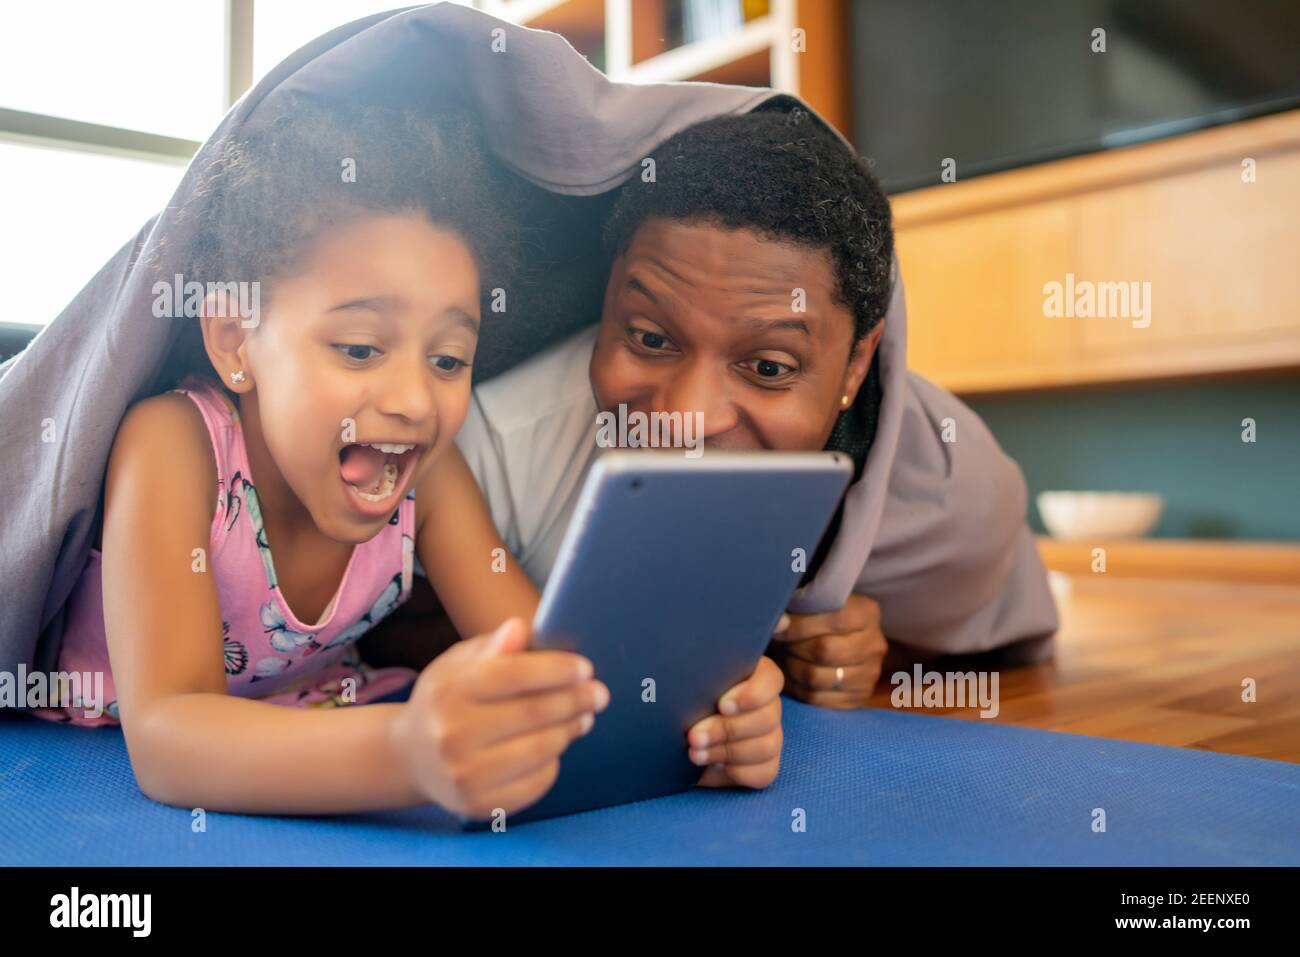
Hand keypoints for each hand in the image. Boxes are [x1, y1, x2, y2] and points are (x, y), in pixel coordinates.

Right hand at [389, 616, 608, 818]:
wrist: (412, 756)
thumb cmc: (447, 699)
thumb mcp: (459, 663)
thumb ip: (493, 646)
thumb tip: (521, 628)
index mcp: (447, 690)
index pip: (515, 674)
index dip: (557, 670)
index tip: (585, 668)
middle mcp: (450, 734)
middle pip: (534, 713)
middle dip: (575, 700)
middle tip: (599, 694)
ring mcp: (463, 774)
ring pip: (541, 749)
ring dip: (570, 730)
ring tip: (583, 717)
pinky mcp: (479, 805)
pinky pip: (537, 782)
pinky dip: (554, 761)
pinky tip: (555, 746)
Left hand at [688, 655, 782, 788]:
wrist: (675, 736)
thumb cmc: (682, 701)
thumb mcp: (689, 685)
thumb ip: (698, 677)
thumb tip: (689, 671)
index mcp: (754, 677)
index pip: (770, 679)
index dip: (753, 693)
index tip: (722, 705)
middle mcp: (768, 705)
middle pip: (768, 716)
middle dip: (727, 729)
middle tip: (694, 735)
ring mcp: (771, 735)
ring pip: (767, 746)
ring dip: (728, 751)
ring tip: (695, 753)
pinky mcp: (766, 764)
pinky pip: (765, 772)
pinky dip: (738, 771)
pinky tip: (713, 767)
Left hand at [769, 593, 886, 708]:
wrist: (835, 641)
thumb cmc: (816, 619)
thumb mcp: (814, 604)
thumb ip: (799, 607)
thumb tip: (780, 621)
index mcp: (866, 613)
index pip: (835, 620)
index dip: (801, 625)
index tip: (779, 626)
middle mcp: (874, 644)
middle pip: (824, 650)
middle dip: (794, 647)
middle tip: (783, 644)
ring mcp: (869, 674)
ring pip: (817, 677)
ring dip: (793, 668)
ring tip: (787, 658)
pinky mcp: (857, 697)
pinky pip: (817, 698)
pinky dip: (797, 687)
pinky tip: (792, 675)